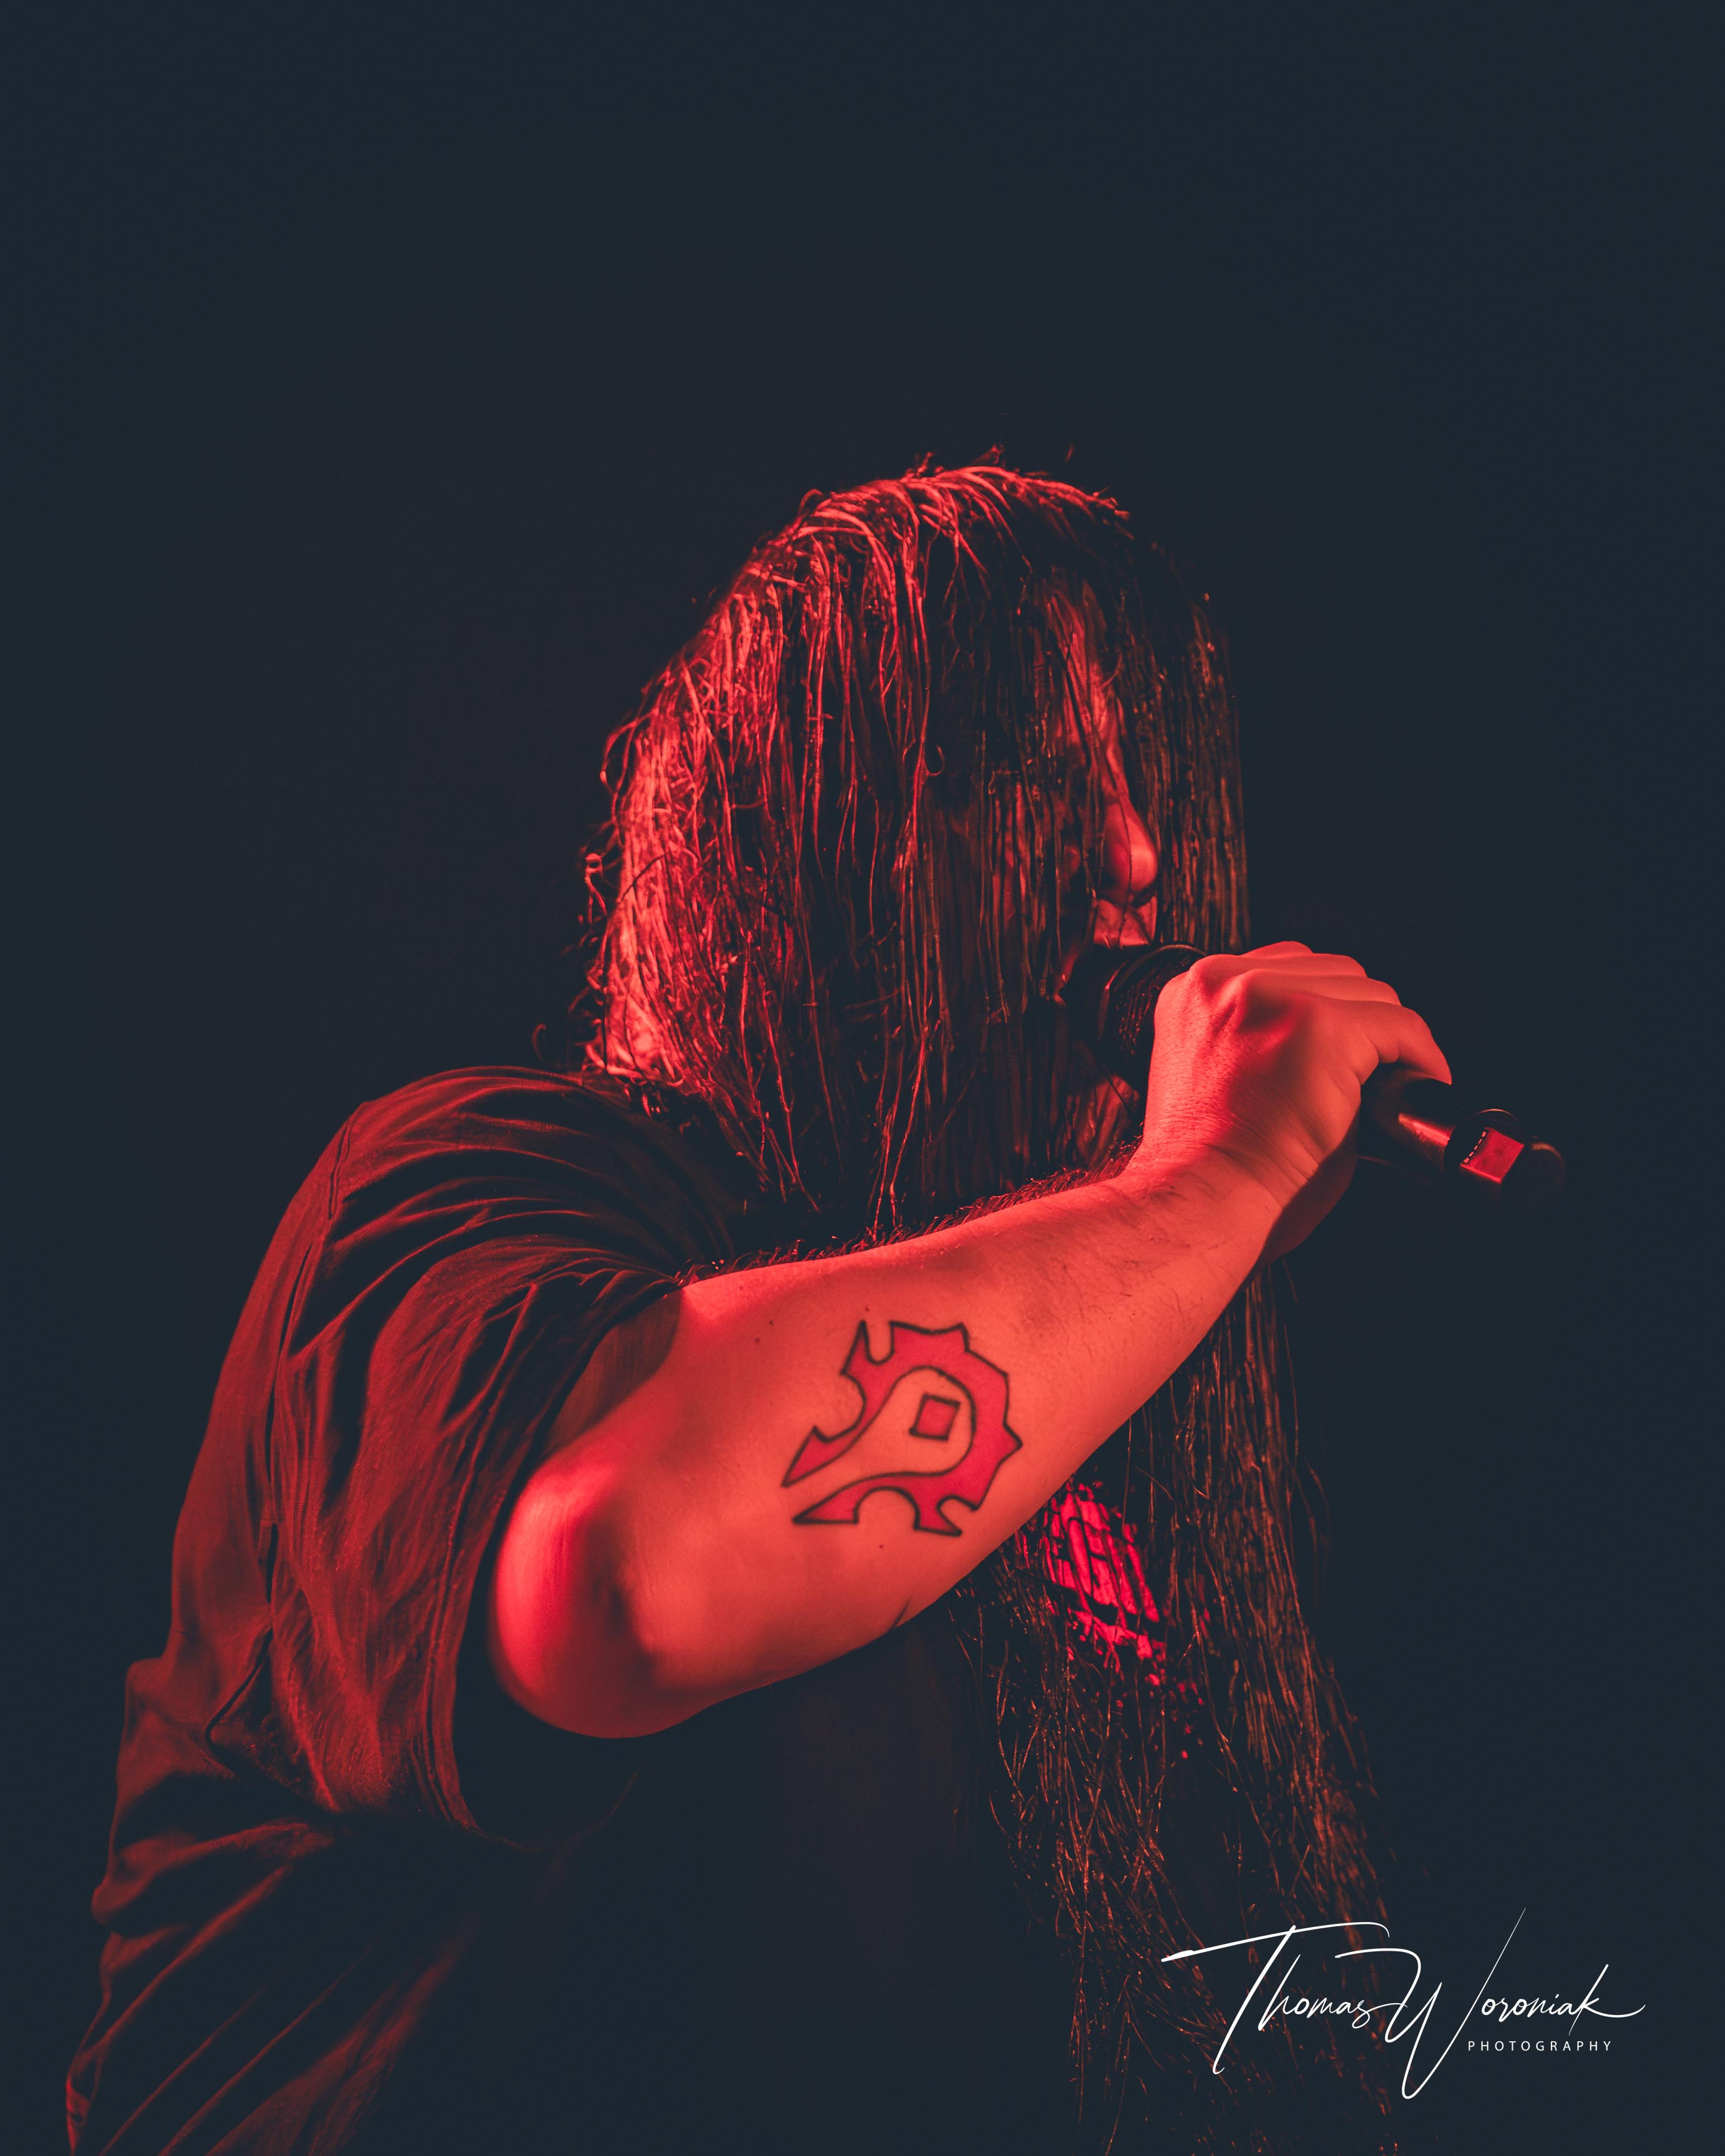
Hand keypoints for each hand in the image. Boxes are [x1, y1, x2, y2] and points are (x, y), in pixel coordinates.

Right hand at [1132, 942, 1451, 1257]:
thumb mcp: (1213, 1079)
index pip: (1282, 969)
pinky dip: (1419, 1057)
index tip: (1339, 1050)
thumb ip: (1250, 1041)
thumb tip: (1315, 1048)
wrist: (1200, 1203)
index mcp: (1192, 994)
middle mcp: (1224, 983)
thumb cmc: (1203, 1170)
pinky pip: (1400, 1026)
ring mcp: (1273, 998)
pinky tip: (1416, 1086)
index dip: (1321, 1009)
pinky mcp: (1320, 1026)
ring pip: (1369, 994)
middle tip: (1368, 1074)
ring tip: (1386, 1085)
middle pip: (1330, 972)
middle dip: (1356, 1022)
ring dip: (1383, 1041)